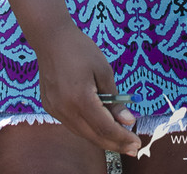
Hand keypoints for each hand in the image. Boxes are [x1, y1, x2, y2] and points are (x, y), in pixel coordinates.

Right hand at [35, 21, 140, 155]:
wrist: (51, 38)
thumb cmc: (81, 49)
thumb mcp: (104, 70)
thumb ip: (114, 99)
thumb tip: (127, 121)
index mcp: (81, 99)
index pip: (105, 128)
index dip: (122, 138)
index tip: (137, 143)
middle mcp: (65, 109)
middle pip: (93, 136)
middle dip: (115, 144)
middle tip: (133, 148)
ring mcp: (55, 110)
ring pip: (82, 133)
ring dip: (101, 138)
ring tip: (120, 139)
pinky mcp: (50, 107)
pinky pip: (72, 124)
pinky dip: (87, 128)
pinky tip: (99, 125)